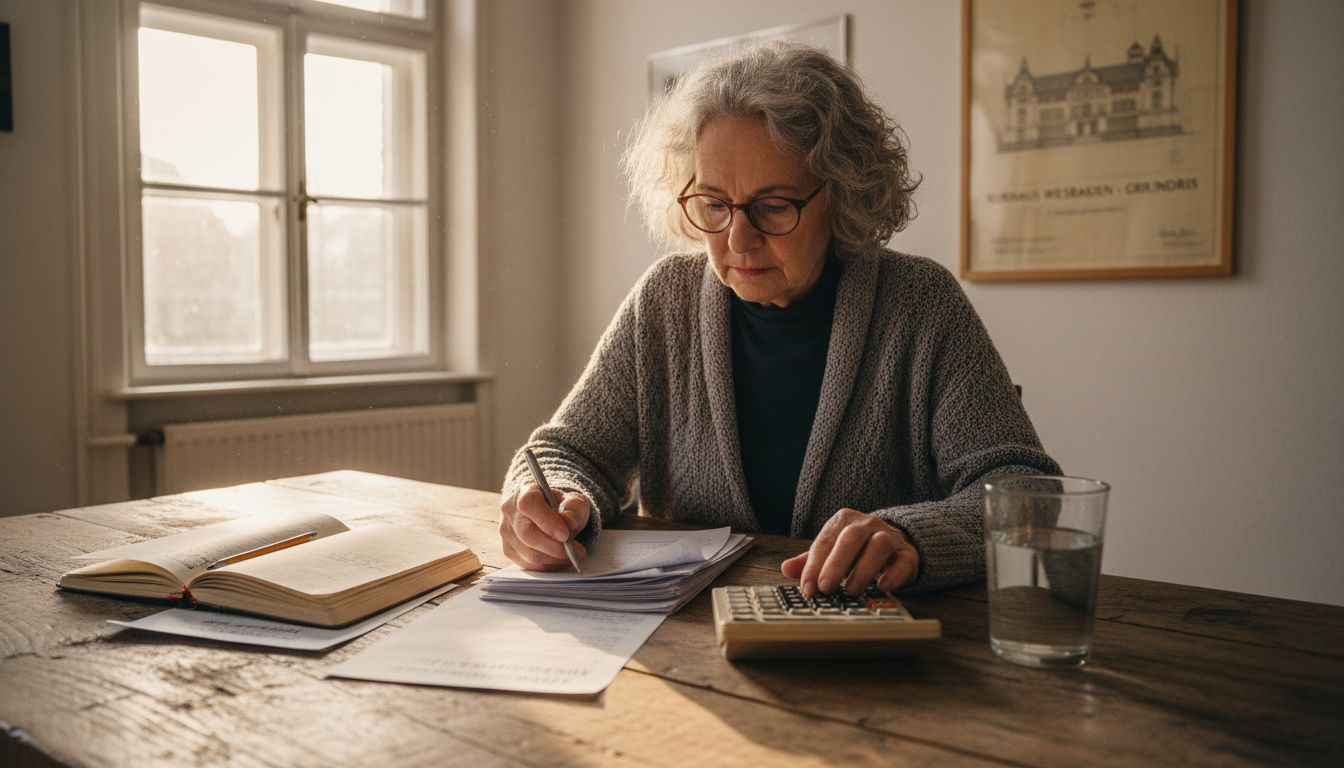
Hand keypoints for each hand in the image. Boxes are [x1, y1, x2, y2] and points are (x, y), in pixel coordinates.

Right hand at [498, 483, 590, 570]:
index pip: (528, 504)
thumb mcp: (574, 501)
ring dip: (554, 559)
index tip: (565, 534)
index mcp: (525, 491)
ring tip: (572, 555)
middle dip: (555, 547)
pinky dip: (548, 565)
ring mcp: (507, 532)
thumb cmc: (561, 506)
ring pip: (528, 553)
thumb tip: (569, 521)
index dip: (546, 521)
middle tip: (577, 551)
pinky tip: (560, 560)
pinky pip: (528, 564)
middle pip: (527, 534)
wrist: (549, 514)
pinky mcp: (509, 549)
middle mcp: (510, 510)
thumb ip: (574, 508)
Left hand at [780, 508, 918, 595]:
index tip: (808, 588)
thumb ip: (809, 561)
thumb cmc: (856, 551)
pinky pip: (904, 560)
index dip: (815, 565)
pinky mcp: (908, 553)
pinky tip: (883, 587)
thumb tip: (786, 568)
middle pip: (851, 538)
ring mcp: (890, 536)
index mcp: (843, 520)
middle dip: (836, 563)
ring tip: (851, 591)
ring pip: (878, 546)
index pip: (825, 541)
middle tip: (825, 588)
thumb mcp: (831, 552)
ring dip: (863, 570)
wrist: (894, 546)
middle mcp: (867, 524)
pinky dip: (894, 574)